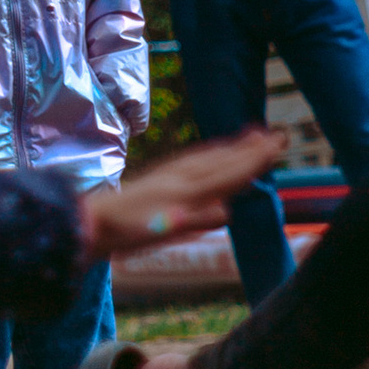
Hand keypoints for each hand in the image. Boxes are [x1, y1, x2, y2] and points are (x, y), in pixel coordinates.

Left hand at [82, 130, 282, 256]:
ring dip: (233, 147)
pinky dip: (211, 153)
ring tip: (254, 135)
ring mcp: (170, 175)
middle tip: (278, 134)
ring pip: (209, 157)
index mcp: (186, 191)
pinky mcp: (161, 177)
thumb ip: (193, 221)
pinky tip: (212, 154)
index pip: (229, 173)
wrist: (90, 222)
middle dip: (251, 148)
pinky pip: (194, 160)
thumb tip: (227, 213)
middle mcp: (181, 178)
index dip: (254, 160)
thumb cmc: (126, 234)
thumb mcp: (160, 233)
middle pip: (223, 160)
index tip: (277, 145)